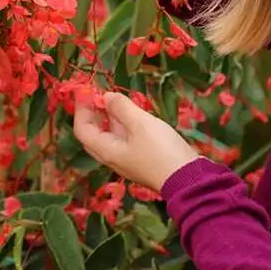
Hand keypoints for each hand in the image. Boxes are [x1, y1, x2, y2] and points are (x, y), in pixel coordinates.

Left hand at [73, 92, 202, 191]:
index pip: (83, 129)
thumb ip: (121, 108)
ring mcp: (127, 160)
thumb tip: (106, 97)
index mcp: (106, 151)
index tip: (86, 90)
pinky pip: (124, 140)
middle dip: (92, 113)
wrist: (188, 179)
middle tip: (97, 95)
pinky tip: (133, 115)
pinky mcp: (142, 159)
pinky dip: (123, 125)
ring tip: (115, 99)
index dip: (82, 109)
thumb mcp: (140, 124)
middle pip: (93, 135)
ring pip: (110, 137)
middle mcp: (113, 157)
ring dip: (109, 118)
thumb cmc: (161, 150)